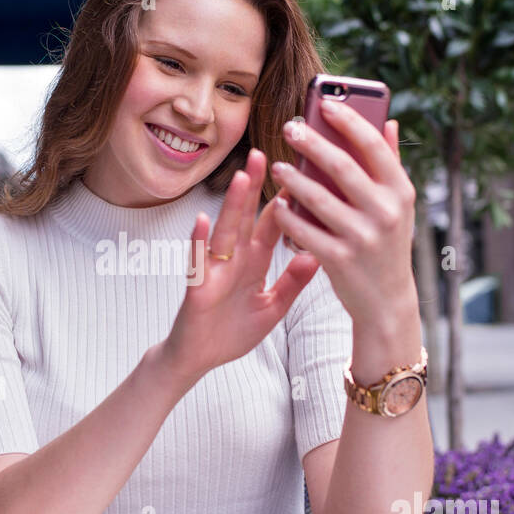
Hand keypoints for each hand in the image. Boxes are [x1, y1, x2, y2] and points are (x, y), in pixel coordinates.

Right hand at [161, 148, 320, 380]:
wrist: (198, 359)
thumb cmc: (231, 333)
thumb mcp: (273, 308)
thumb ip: (292, 282)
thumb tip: (316, 255)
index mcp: (254, 263)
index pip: (272, 226)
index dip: (285, 201)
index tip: (301, 173)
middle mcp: (235, 260)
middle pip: (246, 217)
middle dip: (255, 187)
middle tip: (263, 154)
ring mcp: (214, 270)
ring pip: (224, 232)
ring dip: (232, 205)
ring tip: (242, 179)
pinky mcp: (197, 286)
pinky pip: (197, 260)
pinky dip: (198, 241)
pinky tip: (201, 220)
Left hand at [270, 105, 418, 324]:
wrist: (386, 301)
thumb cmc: (387, 243)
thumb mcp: (398, 206)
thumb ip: (391, 164)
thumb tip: (389, 122)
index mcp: (400, 192)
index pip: (374, 146)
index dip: (348, 120)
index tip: (325, 103)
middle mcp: (385, 212)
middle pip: (342, 167)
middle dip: (312, 143)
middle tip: (291, 128)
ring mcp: (362, 237)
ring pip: (318, 198)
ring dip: (293, 179)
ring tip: (278, 167)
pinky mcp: (339, 259)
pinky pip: (304, 230)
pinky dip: (289, 215)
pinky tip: (278, 204)